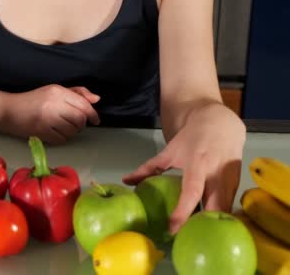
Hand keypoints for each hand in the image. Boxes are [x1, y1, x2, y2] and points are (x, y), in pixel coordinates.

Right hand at [1, 84, 99, 143]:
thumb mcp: (53, 90)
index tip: (95, 120)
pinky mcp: (41, 131)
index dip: (92, 114)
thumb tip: (96, 99)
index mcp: (57, 91)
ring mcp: (47, 119)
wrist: (8, 110)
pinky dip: (63, 138)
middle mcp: (53, 104)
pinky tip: (55, 132)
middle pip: (80, 118)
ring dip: (72, 131)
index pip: (83, 104)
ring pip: (73, 130)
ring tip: (63, 127)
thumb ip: (76, 93)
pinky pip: (62, 139)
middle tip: (75, 124)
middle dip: (81, 124)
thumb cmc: (32, 100)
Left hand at [122, 104, 244, 233]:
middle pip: (213, 207)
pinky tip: (205, 226)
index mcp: (198, 164)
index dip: (182, 212)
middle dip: (201, 226)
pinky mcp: (236, 186)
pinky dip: (217, 218)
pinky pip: (228, 208)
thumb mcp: (169, 151)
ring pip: (223, 211)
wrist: (220, 124)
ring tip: (192, 236)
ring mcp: (230, 181)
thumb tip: (126, 181)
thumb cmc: (192, 139)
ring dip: (210, 225)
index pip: (191, 192)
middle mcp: (216, 174)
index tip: (172, 228)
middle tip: (183, 238)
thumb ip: (148, 168)